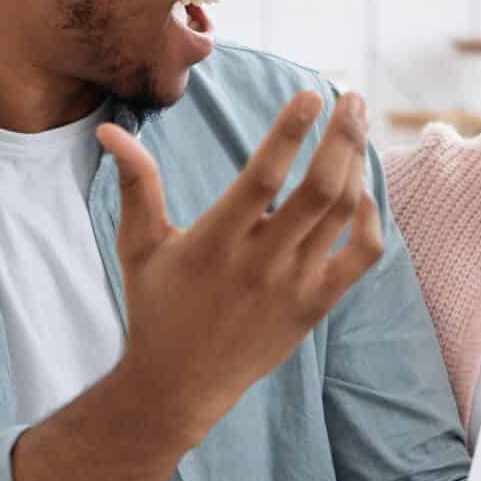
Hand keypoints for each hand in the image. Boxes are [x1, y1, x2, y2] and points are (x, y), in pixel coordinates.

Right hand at [99, 91, 383, 443]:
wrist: (181, 387)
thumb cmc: (156, 308)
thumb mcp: (138, 246)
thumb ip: (136, 185)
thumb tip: (109, 132)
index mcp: (215, 243)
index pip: (263, 177)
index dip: (290, 132)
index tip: (312, 93)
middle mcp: (261, 263)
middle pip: (319, 190)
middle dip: (343, 137)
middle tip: (352, 98)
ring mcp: (294, 286)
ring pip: (342, 215)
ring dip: (357, 165)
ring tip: (356, 127)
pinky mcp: (316, 306)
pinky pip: (361, 256)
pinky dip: (370, 219)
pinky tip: (361, 190)